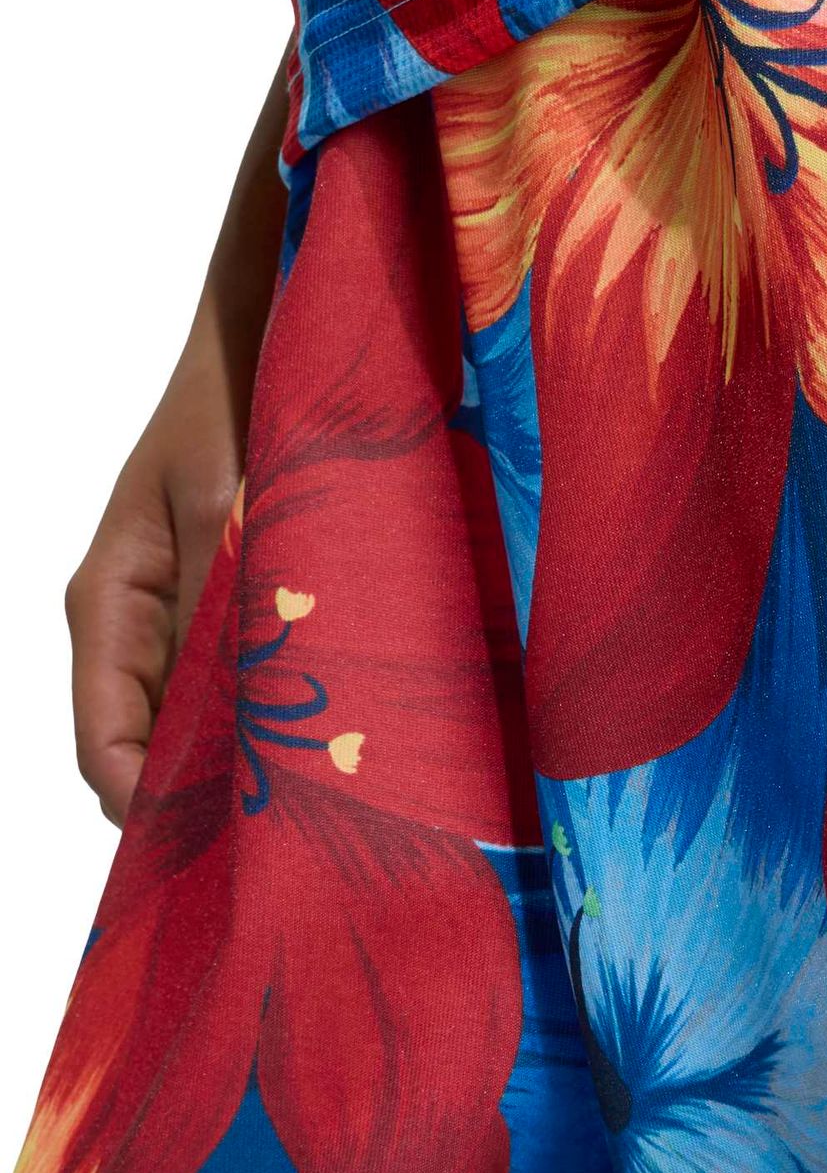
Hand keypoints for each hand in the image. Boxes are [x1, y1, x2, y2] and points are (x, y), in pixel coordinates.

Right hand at [68, 61, 289, 823]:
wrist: (300, 309)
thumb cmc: (249, 395)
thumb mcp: (236, 510)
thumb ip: (232, 615)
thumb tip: (245, 724)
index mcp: (112, 603)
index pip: (107, 748)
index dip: (158, 816)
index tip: (231, 862)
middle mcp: (153, 618)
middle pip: (167, 747)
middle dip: (227, 798)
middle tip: (308, 849)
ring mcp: (209, 608)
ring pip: (225, 719)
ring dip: (276, 757)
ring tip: (349, 805)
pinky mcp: (267, 593)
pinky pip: (272, 678)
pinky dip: (310, 709)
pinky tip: (374, 736)